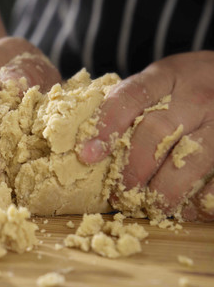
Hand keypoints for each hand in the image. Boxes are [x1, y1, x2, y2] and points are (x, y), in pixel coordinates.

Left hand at [79, 51, 213, 221]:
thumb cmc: (189, 86)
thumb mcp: (161, 80)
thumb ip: (131, 102)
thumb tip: (88, 142)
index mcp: (167, 76)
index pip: (131, 97)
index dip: (106, 125)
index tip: (87, 154)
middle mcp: (196, 96)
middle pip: (157, 132)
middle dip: (133, 168)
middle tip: (120, 192)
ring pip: (191, 159)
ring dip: (165, 190)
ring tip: (149, 205)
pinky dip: (201, 199)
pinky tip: (184, 209)